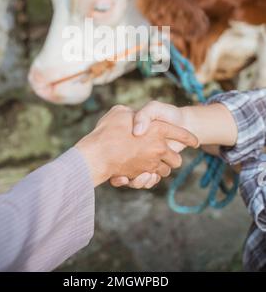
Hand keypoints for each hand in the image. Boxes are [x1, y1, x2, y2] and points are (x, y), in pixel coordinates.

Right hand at [75, 105, 196, 186]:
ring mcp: (152, 163)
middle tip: (163, 154)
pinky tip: (142, 172)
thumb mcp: (120, 112)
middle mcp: (159, 147)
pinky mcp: (142, 176)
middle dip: (172, 158)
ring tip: (151, 163)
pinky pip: (150, 180)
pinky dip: (147, 178)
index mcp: (158, 128)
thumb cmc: (108, 130)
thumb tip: (136, 120)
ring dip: (159, 169)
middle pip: (176, 159)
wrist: (96, 153)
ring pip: (165, 171)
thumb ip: (132, 115)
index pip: (181, 133)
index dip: (189, 138)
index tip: (195, 142)